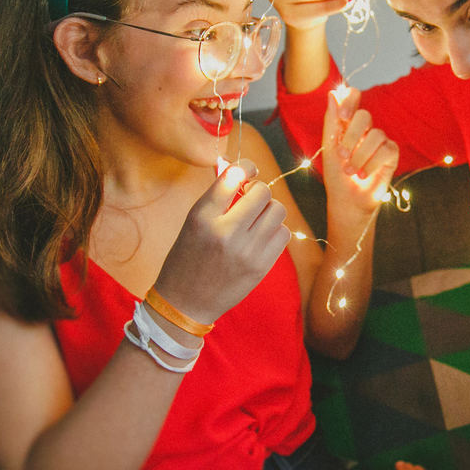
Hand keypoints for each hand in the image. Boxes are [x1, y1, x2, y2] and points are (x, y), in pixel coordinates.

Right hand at [153, 160, 291, 323]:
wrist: (186, 302)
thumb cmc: (187, 257)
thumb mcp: (192, 223)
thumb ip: (217, 198)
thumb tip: (243, 172)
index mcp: (202, 216)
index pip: (234, 176)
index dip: (245, 167)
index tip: (247, 172)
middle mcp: (225, 231)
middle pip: (262, 192)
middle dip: (258, 191)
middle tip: (249, 200)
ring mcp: (246, 251)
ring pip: (277, 210)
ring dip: (269, 210)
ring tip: (256, 219)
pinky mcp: (261, 266)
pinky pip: (283, 233)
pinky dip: (275, 230)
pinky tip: (261, 236)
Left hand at [322, 86, 397, 225]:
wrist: (347, 201)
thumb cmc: (336, 175)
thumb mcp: (329, 146)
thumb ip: (332, 120)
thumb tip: (332, 92)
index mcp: (349, 123)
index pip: (354, 96)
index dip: (351, 100)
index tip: (343, 117)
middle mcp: (366, 129)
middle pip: (364, 116)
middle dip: (351, 136)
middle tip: (342, 155)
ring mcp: (380, 141)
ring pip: (376, 135)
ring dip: (360, 156)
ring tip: (351, 171)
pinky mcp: (391, 154)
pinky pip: (386, 150)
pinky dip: (371, 164)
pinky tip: (363, 174)